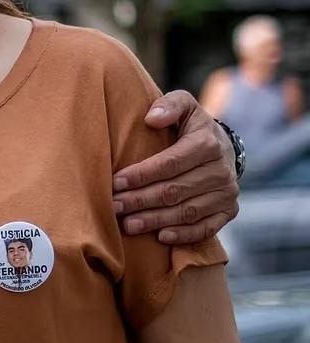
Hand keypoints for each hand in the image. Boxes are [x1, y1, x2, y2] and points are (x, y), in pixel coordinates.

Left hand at [112, 90, 238, 244]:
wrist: (222, 147)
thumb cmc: (191, 125)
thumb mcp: (183, 105)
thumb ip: (169, 105)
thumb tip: (152, 118)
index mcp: (207, 144)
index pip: (170, 163)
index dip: (142, 174)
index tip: (116, 182)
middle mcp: (221, 171)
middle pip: (175, 190)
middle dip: (141, 200)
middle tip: (114, 206)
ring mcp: (227, 193)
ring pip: (187, 212)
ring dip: (156, 220)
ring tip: (128, 224)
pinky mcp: (229, 211)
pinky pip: (207, 227)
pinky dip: (184, 235)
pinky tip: (161, 237)